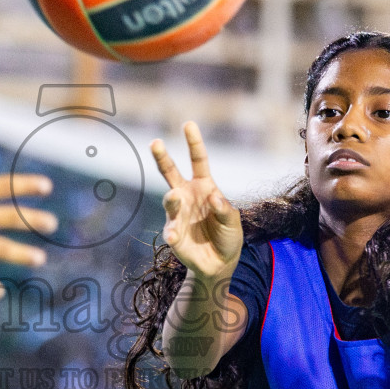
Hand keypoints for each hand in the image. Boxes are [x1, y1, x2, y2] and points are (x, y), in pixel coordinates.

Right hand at [151, 121, 242, 280]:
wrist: (219, 264)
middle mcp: (187, 195)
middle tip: (155, 142)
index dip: (193, 143)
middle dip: (162, 157)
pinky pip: (171, 230)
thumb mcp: (234, 222)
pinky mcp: (172, 233)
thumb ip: (225, 209)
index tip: (188, 124)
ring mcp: (177, 214)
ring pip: (170, 200)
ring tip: (175, 197)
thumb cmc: (228, 237)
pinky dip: (173, 233)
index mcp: (204, 186)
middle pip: (171, 172)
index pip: (198, 160)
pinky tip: (175, 237)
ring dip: (173, 199)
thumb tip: (211, 195)